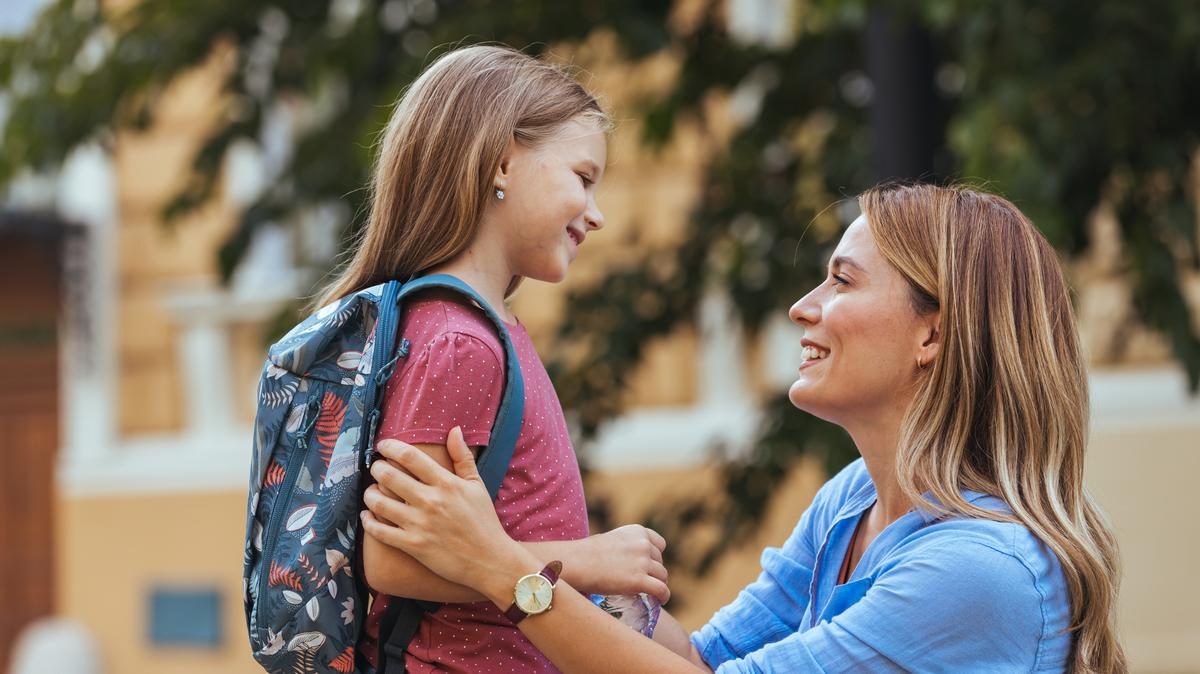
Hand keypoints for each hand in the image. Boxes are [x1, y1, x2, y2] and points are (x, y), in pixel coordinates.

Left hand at [361, 427, 535, 600]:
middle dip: (377, 468)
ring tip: (371, 491)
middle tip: (376, 468)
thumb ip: (462, 457)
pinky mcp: (413, 545)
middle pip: (389, 476)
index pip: (411, 457)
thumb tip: (454, 430)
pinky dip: (368, 521)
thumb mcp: (477, 485)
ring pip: (379, 502)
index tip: (383, 445)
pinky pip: (380, 531)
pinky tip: (367, 516)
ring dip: (369, 493)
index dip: (391, 447)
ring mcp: (419, 524)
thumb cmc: (484, 521)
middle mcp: (430, 501)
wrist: (490, 560)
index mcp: (446, 483)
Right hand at [577, 525, 669, 602]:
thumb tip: (626, 560)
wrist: (578, 563)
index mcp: (638, 532)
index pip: (659, 544)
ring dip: (658, 584)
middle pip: (660, 562)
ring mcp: (643, 562)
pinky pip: (661, 590)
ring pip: (662, 576)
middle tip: (644, 582)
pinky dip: (663, 596)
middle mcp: (644, 544)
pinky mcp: (640, 580)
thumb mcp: (611, 540)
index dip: (655, 556)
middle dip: (654, 572)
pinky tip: (661, 601)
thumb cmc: (587, 553)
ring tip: (652, 593)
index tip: (649, 565)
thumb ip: (624, 546)